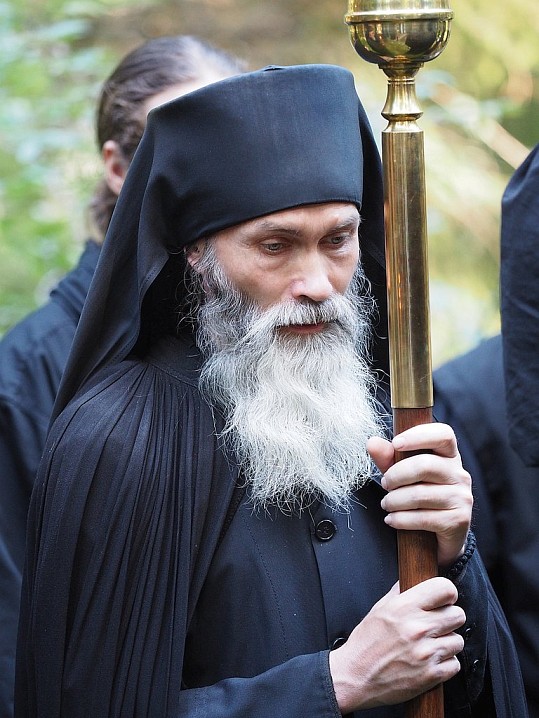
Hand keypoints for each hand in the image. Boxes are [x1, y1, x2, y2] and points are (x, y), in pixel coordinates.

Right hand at [329, 578, 465, 711]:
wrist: (356, 676)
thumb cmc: (366, 643)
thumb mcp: (379, 608)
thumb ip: (400, 592)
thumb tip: (413, 579)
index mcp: (404, 607)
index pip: (445, 589)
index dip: (447, 594)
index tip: (443, 601)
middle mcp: (417, 628)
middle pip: (458, 615)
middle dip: (449, 619)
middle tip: (436, 625)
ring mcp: (426, 653)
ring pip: (458, 640)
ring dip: (447, 643)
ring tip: (430, 645)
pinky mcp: (431, 675)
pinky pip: (455, 664)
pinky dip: (445, 664)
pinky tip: (430, 661)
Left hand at [367, 423, 472, 566]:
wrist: (440, 535)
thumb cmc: (420, 495)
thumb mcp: (402, 474)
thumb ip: (388, 458)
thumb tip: (372, 442)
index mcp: (449, 455)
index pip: (444, 434)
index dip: (419, 435)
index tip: (396, 443)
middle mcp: (459, 474)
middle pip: (425, 465)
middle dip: (396, 475)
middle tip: (385, 484)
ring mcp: (462, 497)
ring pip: (421, 494)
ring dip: (395, 500)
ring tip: (387, 504)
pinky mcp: (458, 521)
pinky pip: (424, 518)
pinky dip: (401, 519)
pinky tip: (392, 519)